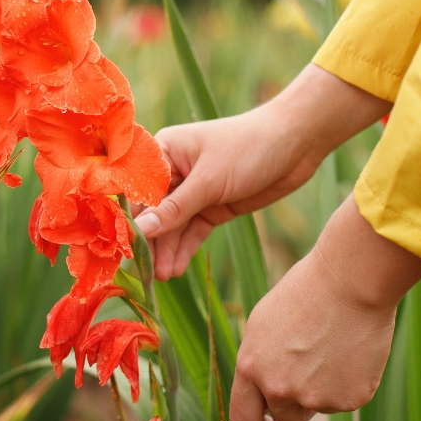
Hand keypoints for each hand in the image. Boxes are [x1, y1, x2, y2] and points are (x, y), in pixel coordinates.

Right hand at [134, 64, 390, 279]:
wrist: (297, 143)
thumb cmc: (248, 147)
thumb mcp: (209, 180)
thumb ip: (175, 209)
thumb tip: (140, 231)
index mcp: (164, 152)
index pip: (138, 190)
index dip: (129, 219)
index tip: (123, 249)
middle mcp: (173, 171)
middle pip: (153, 212)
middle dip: (150, 241)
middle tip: (143, 272)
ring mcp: (193, 191)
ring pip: (173, 226)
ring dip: (167, 250)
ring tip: (163, 277)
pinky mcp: (212, 206)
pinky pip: (192, 231)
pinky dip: (184, 249)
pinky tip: (176, 269)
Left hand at [229, 196, 420, 420]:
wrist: (349, 283)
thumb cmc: (304, 294)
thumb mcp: (263, 326)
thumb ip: (259, 363)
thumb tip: (261, 389)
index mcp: (251, 368)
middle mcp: (279, 389)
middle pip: (285, 419)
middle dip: (293, 404)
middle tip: (309, 371)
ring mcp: (315, 398)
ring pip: (316, 408)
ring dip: (321, 390)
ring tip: (330, 348)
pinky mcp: (349, 399)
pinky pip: (345, 400)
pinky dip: (348, 383)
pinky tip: (350, 351)